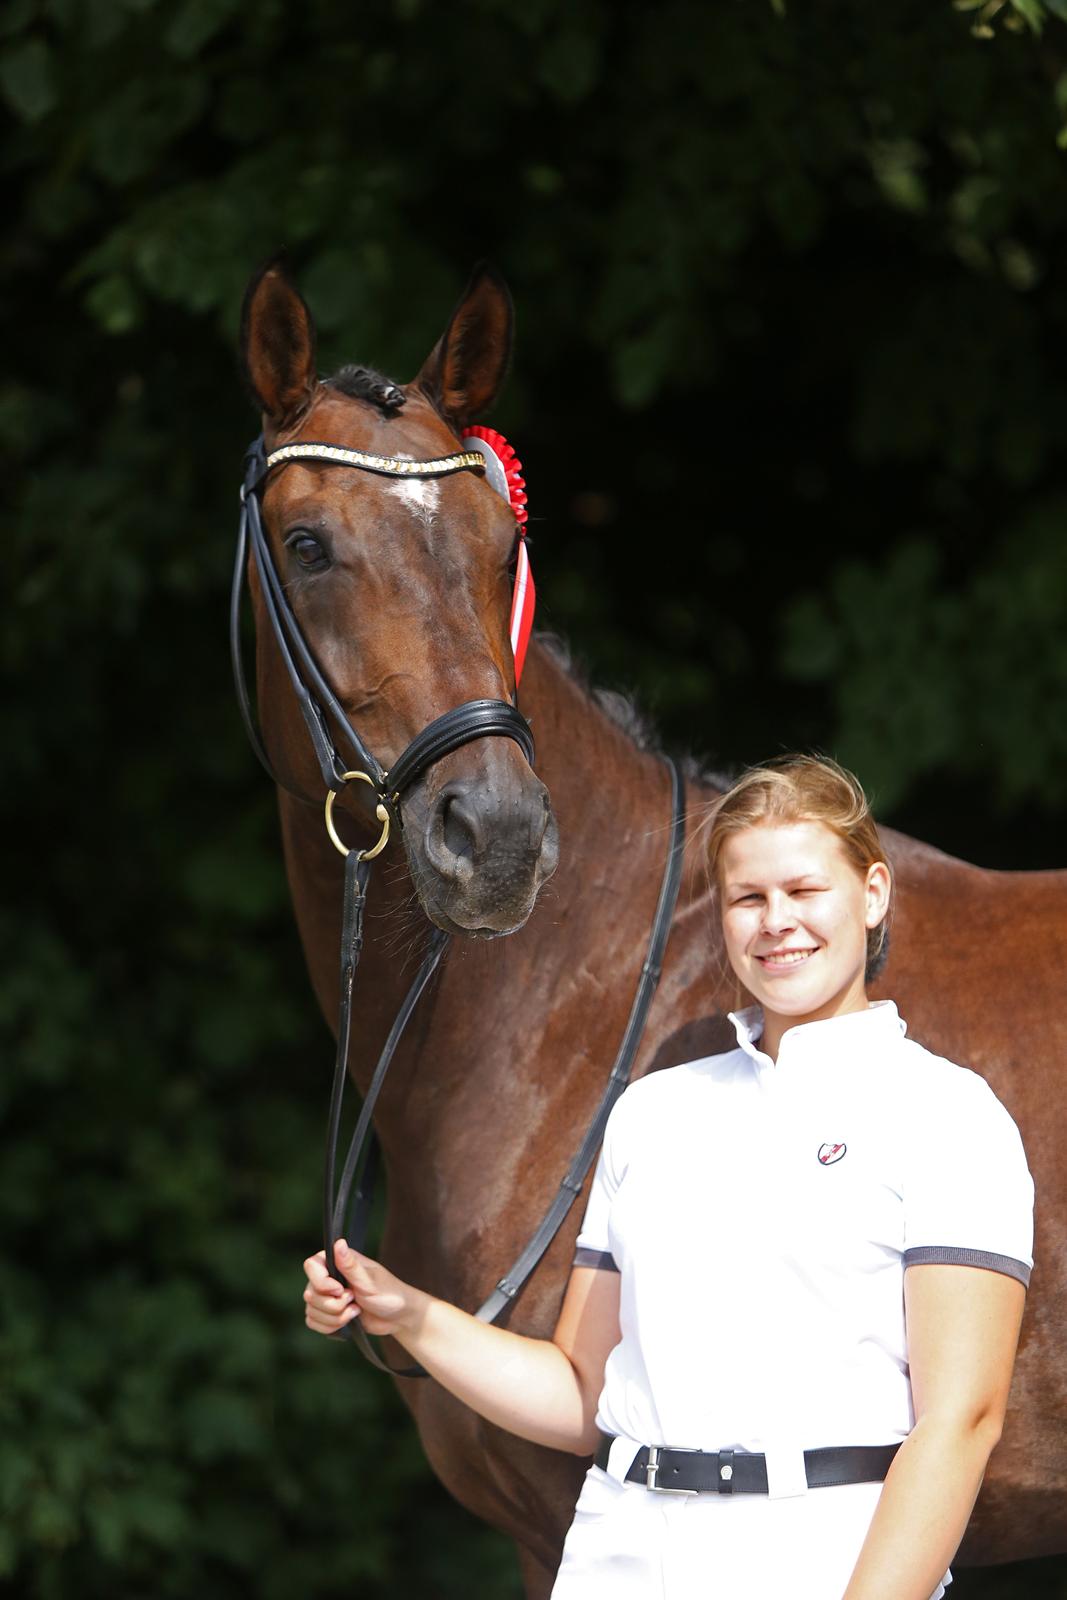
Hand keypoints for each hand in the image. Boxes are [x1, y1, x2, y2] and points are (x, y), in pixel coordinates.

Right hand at [302, 1239, 420, 1337]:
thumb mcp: (369, 1280)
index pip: (310, 1266)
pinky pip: (313, 1322)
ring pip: (311, 1310)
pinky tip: (348, 1321)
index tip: (340, 1290)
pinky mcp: (327, 1314)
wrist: (397, 1317)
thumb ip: (350, 1265)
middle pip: (310, 1293)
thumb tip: (338, 1242)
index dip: (321, 1282)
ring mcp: (326, 1296)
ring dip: (335, 1318)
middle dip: (333, 1305)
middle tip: (354, 1300)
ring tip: (355, 1311)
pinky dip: (330, 1327)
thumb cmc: (388, 1293)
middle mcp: (328, 1277)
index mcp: (337, 1261)